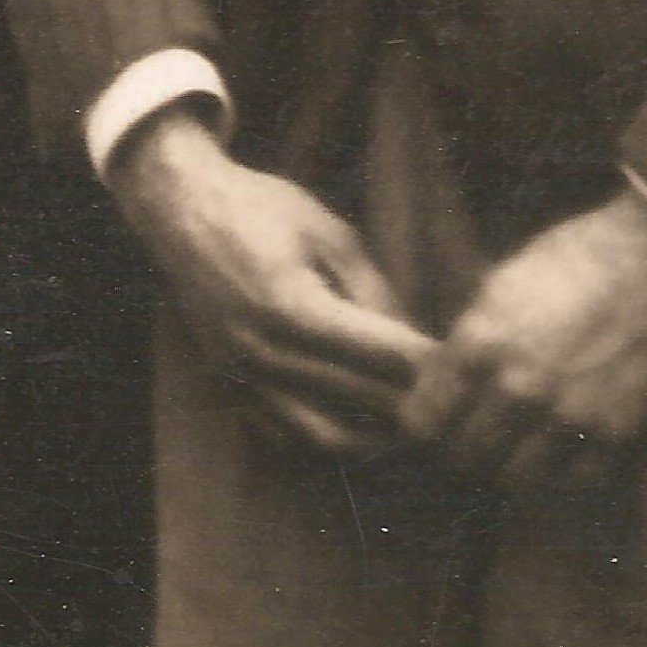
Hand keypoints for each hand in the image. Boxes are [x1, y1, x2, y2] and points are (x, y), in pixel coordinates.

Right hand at [110, 113, 439, 457]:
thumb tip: (418, 345)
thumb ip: (375, 293)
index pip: (381, 355)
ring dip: (378, 438)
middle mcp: (261, 349)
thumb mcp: (330, 234)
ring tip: (412, 422)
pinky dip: (331, 439)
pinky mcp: (229, 383)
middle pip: (363, 402)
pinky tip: (360, 423)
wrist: (177, 207)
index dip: (433, 364)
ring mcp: (240, 373)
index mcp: (288, 304)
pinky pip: (289, 436)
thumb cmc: (259, 208)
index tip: (469, 365)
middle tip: (455, 400)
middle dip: (417, 404)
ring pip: (328, 438)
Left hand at [403, 190, 646, 492]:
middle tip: (471, 437)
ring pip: (517, 478)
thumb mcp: (494, 292)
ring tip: (512, 448)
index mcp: (479, 347)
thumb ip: (466, 345)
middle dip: (461, 450)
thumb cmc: (567, 263)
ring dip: (509, 467)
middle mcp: (520, 388)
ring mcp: (571, 415)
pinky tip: (559, 449)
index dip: (422, 425)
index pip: (424, 421)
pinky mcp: (618, 431)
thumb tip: (437, 383)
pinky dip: (563, 472)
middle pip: (466, 456)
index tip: (432, 421)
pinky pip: (575, 479)